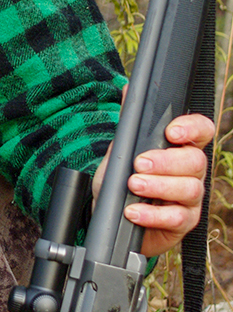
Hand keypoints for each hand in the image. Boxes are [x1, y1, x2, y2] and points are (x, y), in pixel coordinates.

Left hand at [92, 112, 213, 258]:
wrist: (111, 218)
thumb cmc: (121, 183)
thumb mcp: (119, 152)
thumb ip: (128, 126)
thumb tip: (129, 89)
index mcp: (179, 149)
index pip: (201, 131)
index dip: (192, 128)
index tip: (171, 132)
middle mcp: (190, 172)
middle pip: (195, 161)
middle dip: (166, 161)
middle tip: (139, 163)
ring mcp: (190, 198)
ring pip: (190, 188)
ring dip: (158, 186)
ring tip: (133, 185)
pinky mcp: (183, 222)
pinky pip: (178, 217)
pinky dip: (153, 214)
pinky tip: (134, 211)